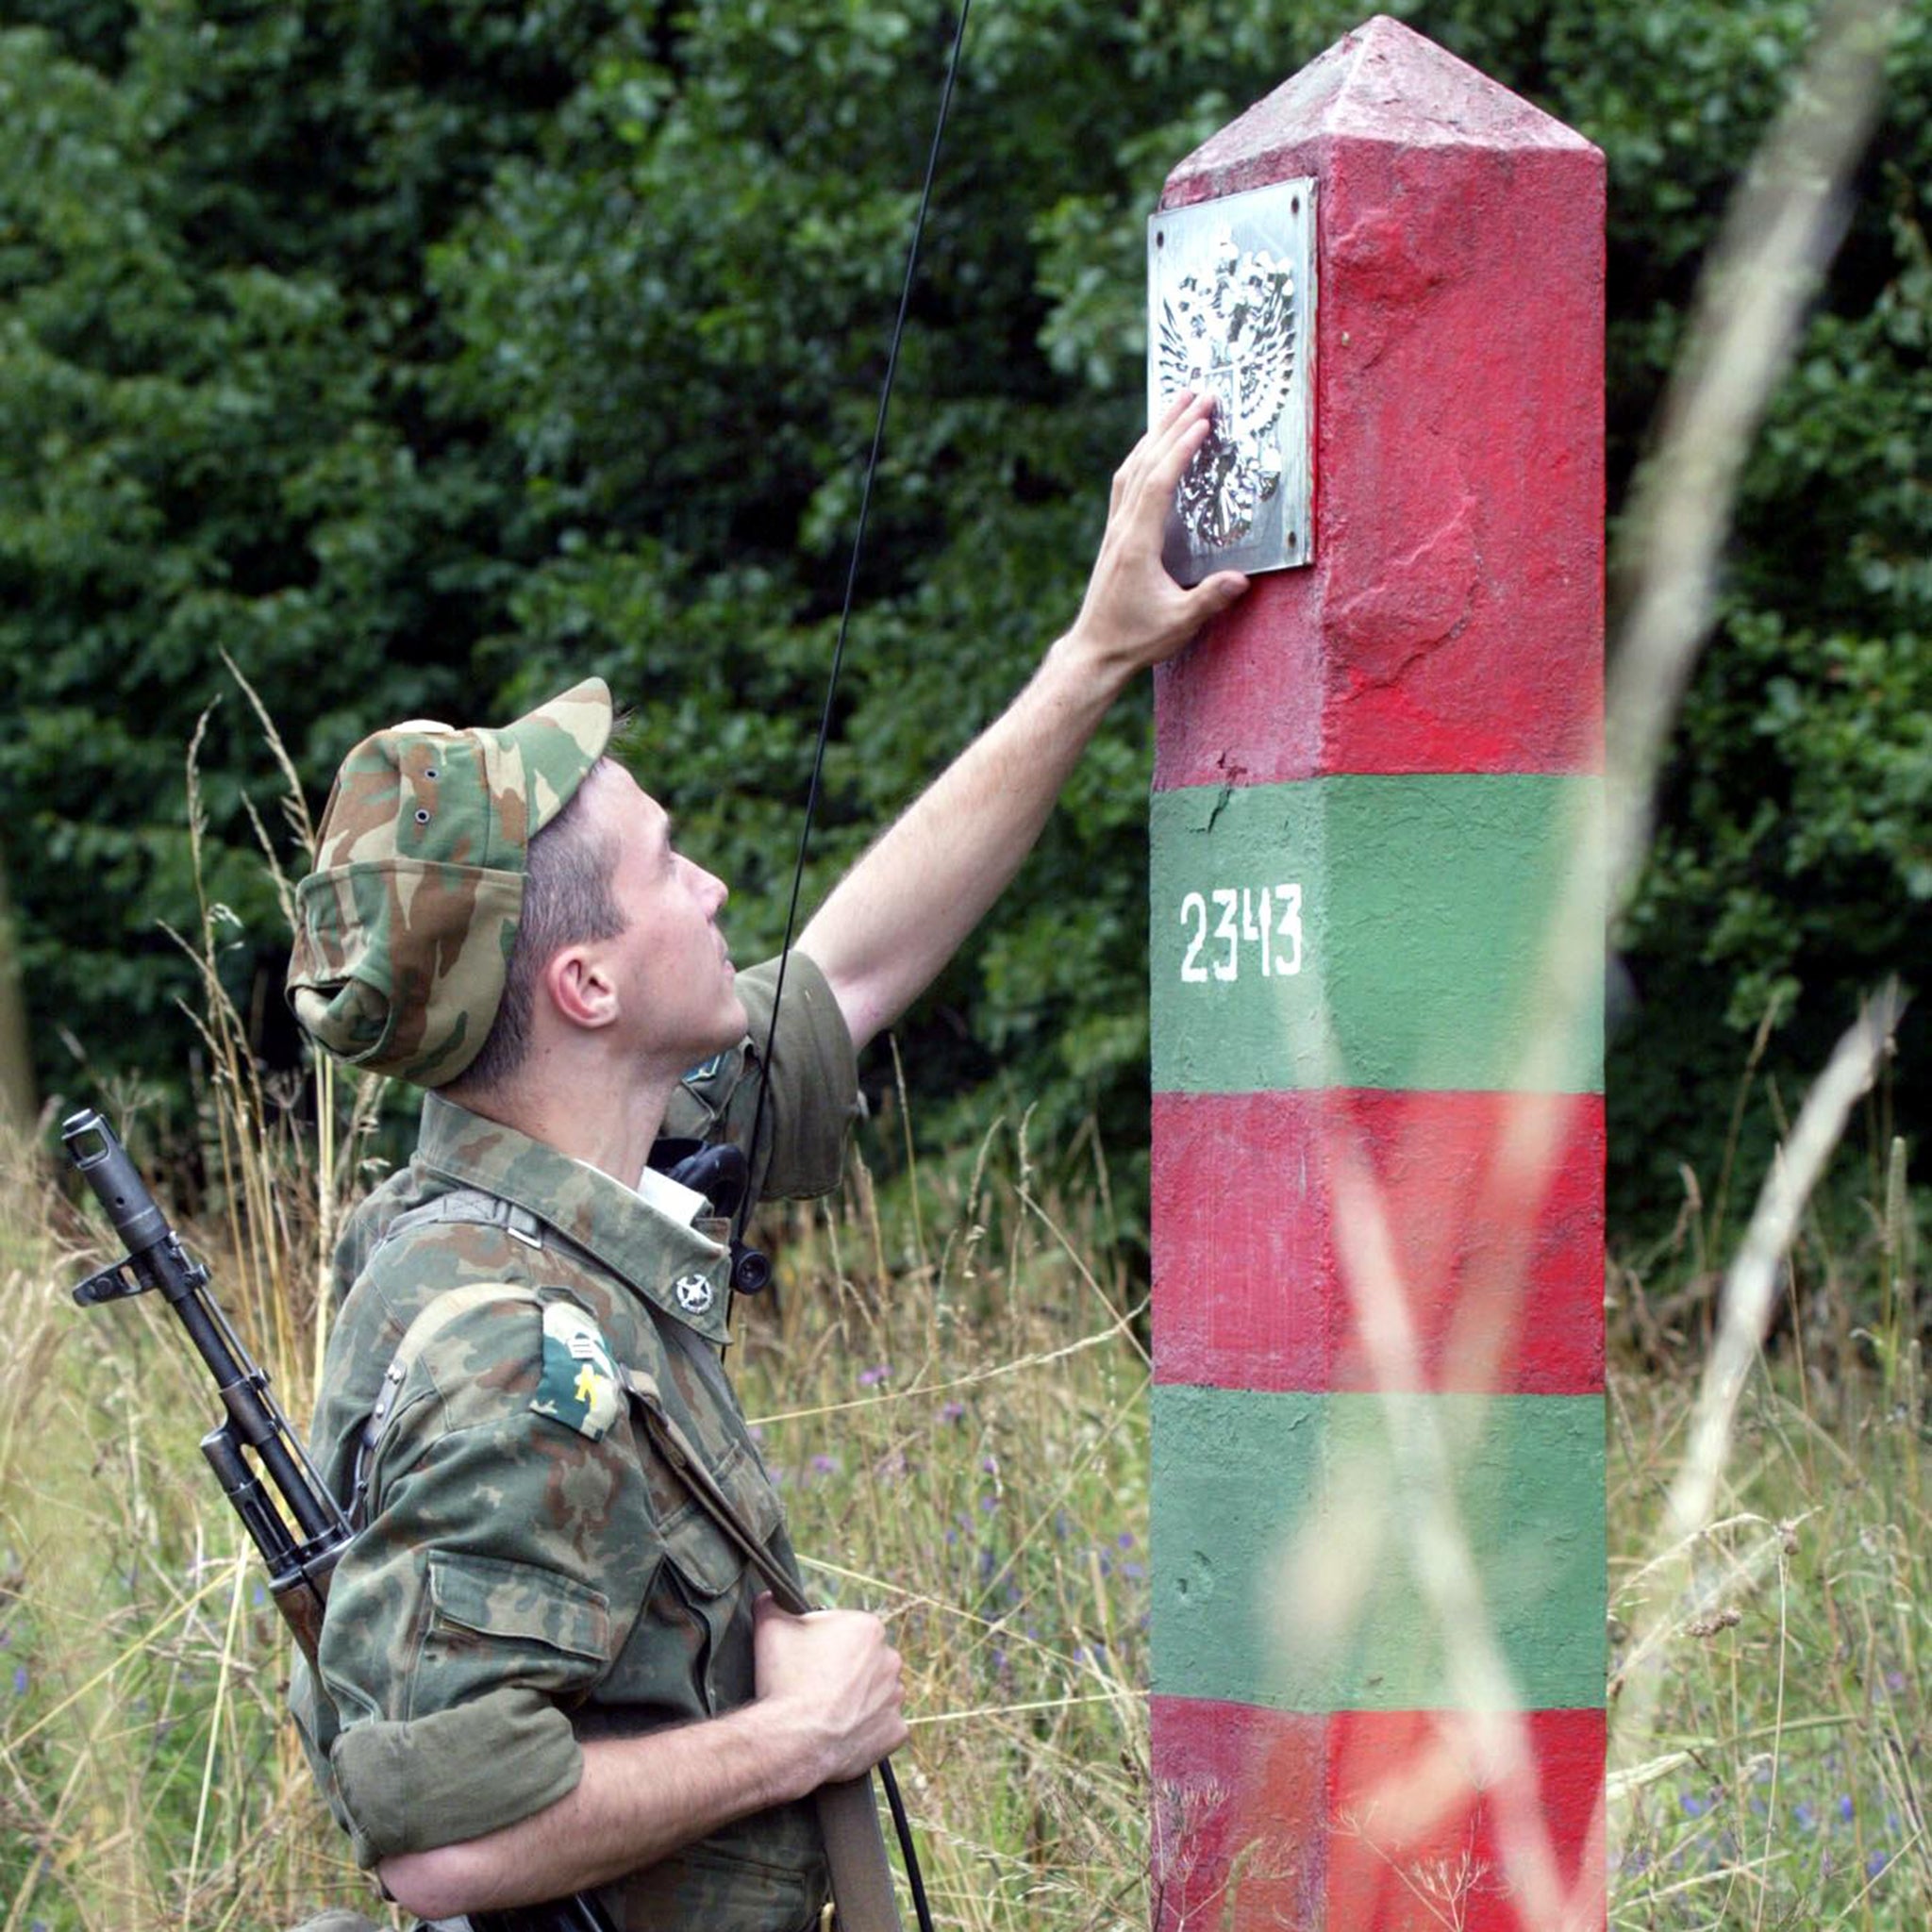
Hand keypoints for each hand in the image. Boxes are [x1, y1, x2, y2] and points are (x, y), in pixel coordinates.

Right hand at [752, 1594, 907, 1783]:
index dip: (824, 1644)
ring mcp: (895, 1697)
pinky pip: (882, 1727)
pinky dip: (866, 1730)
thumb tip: (768, 1597)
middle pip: (865, 1660)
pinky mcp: (895, 1731)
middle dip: (845, 1670)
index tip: (807, 1659)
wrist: (793, 1741)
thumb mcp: (770, 1629)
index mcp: (869, 1627)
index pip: (848, 1630)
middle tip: (815, 1686)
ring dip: (858, 1699)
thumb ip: (772, 1605)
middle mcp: (891, 1659)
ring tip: (827, 1712)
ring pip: (877, 1693)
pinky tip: (841, 1733)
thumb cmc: (785, 1680)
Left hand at [1061, 390, 1249, 684]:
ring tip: (1177, 404)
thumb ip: (1209, 598)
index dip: (1180, 449)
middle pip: (1144, 462)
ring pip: (1132, 467)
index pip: (1159, 482)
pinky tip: (1152, 447)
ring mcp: (1115, 529)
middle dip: (1172, 424)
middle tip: (1198, 393)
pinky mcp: (1114, 536)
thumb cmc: (1135, 638)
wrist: (1095, 650)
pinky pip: (1126, 482)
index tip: (1202, 421)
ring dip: (1155, 433)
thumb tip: (1241, 578)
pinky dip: (1142, 456)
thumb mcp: (1179, 622)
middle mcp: (1122, 528)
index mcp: (1137, 543)